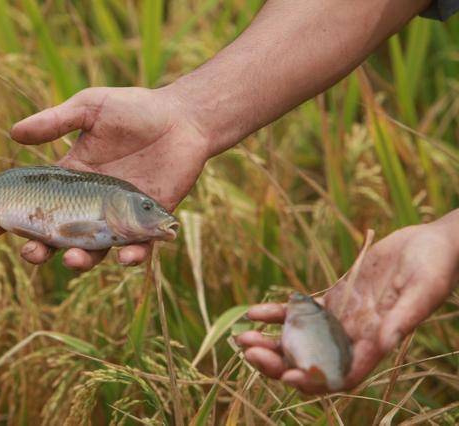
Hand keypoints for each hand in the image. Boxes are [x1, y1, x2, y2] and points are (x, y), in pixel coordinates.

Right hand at [0, 86, 209, 270]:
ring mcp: (118, 216)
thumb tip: (12, 132)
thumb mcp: (90, 108)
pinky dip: (132, 257)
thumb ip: (56, 121)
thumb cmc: (135, 109)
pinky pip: (138, 248)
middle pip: (58, 236)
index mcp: (71, 178)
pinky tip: (126, 258)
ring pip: (94, 249)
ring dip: (80, 260)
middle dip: (39, 249)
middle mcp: (90, 204)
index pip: (35, 204)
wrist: (182, 117)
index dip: (10, 218)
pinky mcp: (149, 223)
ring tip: (72, 258)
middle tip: (30, 251)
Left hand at [236, 215, 458, 393]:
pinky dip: (277, 314)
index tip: (286, 374)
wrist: (429, 243)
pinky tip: (252, 312)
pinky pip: (300, 313)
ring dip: (270, 342)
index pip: (341, 376)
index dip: (313, 380)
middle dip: (279, 363)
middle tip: (249, 353)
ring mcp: (341, 320)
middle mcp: (355, 338)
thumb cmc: (435, 266)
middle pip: (311, 363)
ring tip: (240, 338)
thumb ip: (403, 317)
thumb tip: (385, 343)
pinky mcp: (334, 300)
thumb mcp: (423, 289)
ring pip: (300, 341)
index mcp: (376, 345)